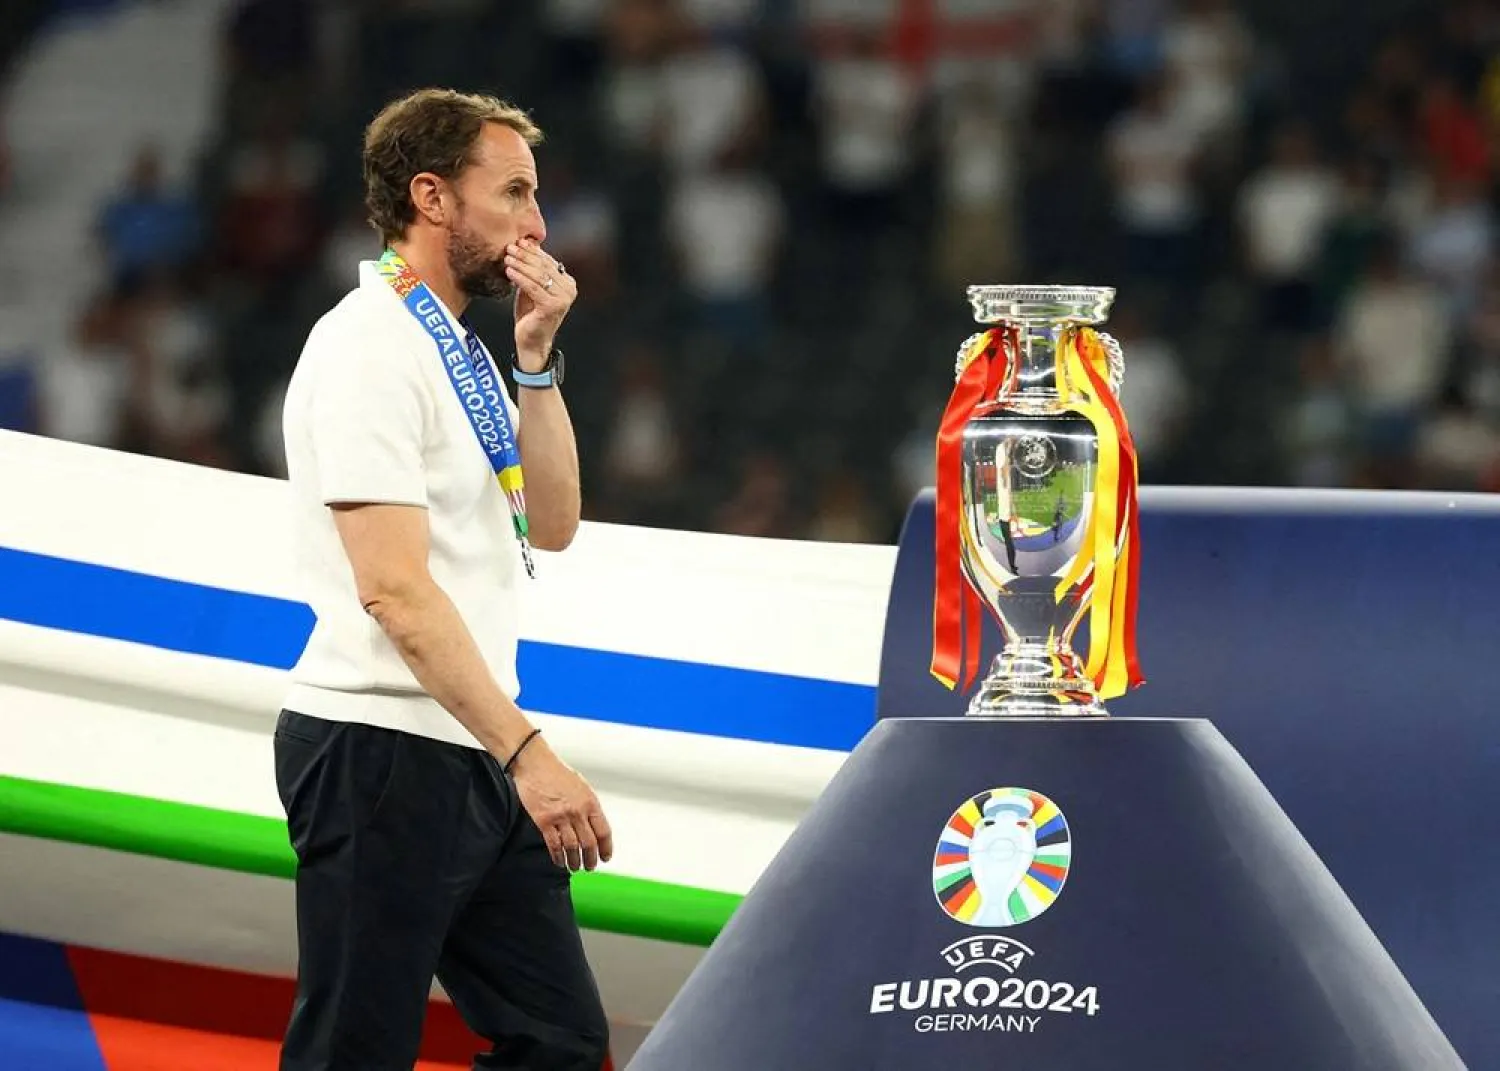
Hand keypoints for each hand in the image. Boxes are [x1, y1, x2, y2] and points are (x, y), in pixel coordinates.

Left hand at [506, 239, 575, 368]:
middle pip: (544, 267)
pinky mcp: (552, 307)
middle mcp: (569, 290)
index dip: (533, 251)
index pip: (549, 262)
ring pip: (539, 276)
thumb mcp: (532, 288)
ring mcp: (562, 299)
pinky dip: (520, 278)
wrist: (532, 341)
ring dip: (521, 264)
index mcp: (567, 283)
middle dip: (526, 256)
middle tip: (510, 247)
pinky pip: (533, 288)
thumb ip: (532, 271)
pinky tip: (509, 271)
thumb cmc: (531, 315)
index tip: (519, 242)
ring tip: (507, 257)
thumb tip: (524, 246)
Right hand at [509, 736, 612, 870]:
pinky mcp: (543, 820)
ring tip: (575, 867)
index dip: (606, 848)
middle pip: (589, 843)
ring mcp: (560, 817)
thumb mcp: (582, 786)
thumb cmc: (557, 773)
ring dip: (575, 861)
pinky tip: (559, 861)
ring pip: (572, 847)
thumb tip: (594, 826)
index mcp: (590, 802)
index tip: (605, 857)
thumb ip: (589, 806)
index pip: (604, 831)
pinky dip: (558, 857)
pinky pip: (554, 845)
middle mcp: (577, 811)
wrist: (535, 764)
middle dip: (591, 859)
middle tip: (590, 867)